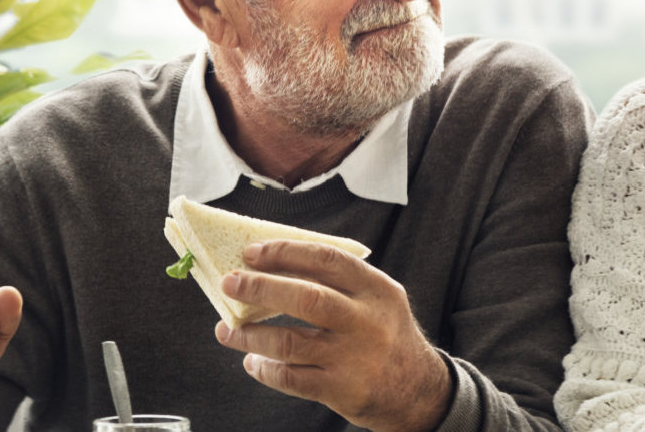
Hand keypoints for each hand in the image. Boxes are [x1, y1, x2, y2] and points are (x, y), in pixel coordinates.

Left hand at [215, 239, 451, 431]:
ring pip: (289, 342)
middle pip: (306, 297)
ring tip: (226, 329)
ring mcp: (354, 357)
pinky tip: (253, 362)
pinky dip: (265, 369)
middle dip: (260, 288)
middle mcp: (367, 321)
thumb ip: (339, 284)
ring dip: (250, 335)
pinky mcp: (342, 389)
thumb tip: (273, 268)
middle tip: (229, 282)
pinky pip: (291, 377)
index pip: (327, 259)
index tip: (252, 252)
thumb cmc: (385, 336)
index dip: (285, 253)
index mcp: (377, 289)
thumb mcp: (378, 300)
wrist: (418, 391)